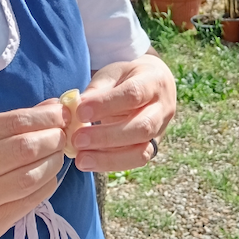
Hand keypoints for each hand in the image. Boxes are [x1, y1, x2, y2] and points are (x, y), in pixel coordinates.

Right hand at [0, 102, 68, 238]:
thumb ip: (11, 121)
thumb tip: (54, 107)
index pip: (13, 123)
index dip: (44, 117)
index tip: (62, 113)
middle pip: (24, 150)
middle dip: (53, 138)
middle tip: (64, 134)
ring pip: (30, 178)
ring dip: (54, 162)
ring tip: (59, 153)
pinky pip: (30, 202)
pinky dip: (48, 185)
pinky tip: (50, 175)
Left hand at [71, 51, 175, 171]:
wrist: (153, 85)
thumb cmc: (127, 78)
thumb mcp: (113, 74)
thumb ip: (97, 90)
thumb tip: (75, 107)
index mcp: (154, 81)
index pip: (133, 93)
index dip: (106, 104)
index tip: (80, 112)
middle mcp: (163, 108)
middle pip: (141, 126)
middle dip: (107, 136)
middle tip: (77, 140)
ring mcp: (161, 131)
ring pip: (142, 151)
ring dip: (109, 158)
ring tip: (81, 159)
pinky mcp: (153, 147)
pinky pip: (136, 161)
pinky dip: (112, 163)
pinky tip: (91, 162)